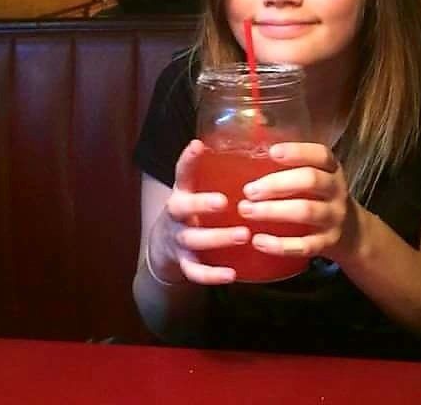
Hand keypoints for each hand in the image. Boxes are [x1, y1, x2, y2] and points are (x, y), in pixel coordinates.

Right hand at [147, 139, 250, 284]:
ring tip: (244, 235)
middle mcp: (177, 215)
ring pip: (194, 240)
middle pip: (181, 208)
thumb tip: (255, 145)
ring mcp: (179, 240)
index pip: (181, 173)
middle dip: (201, 204)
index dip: (188, 159)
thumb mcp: (195, 190)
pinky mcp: (184, 264)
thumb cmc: (192, 211)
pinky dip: (212, 275)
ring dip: (217, 238)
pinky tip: (232, 274)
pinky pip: (196, 272)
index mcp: (182, 193)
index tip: (198, 146)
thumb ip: (214, 173)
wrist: (165, 246)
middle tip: (225, 202)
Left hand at [237, 142, 367, 264]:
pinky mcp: (327, 244)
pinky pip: (304, 246)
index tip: (272, 152)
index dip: (297, 152)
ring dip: (273, 210)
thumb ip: (293, 169)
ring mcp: (334, 218)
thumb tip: (250, 156)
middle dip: (276, 184)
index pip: (320, 155)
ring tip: (246, 210)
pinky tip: (258, 241)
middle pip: (310, 180)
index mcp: (332, 170)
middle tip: (249, 190)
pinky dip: (279, 245)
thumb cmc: (321, 199)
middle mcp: (336, 191)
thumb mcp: (318, 178)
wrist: (352, 234)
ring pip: (306, 211)